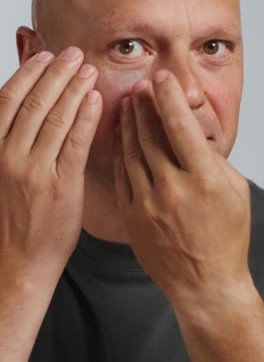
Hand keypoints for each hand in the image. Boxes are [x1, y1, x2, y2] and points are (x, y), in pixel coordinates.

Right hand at [0, 47, 101, 279]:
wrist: (16, 262)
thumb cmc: (10, 219)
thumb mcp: (1, 175)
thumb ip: (12, 143)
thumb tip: (30, 113)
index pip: (9, 100)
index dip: (29, 73)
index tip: (45, 55)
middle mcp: (9, 155)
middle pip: (35, 102)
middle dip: (56, 73)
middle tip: (73, 54)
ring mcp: (34, 170)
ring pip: (55, 117)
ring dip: (73, 88)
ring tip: (87, 69)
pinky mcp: (61, 185)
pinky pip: (75, 142)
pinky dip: (85, 117)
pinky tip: (94, 99)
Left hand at [114, 69, 250, 306]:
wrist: (204, 283)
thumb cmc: (226, 236)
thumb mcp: (234, 190)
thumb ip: (211, 158)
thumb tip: (188, 130)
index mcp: (204, 180)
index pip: (181, 126)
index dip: (169, 97)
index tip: (161, 77)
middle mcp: (173, 189)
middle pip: (151, 135)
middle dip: (143, 105)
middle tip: (139, 86)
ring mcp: (148, 204)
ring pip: (131, 151)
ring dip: (128, 124)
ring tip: (127, 104)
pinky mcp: (131, 216)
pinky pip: (122, 175)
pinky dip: (120, 152)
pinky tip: (120, 136)